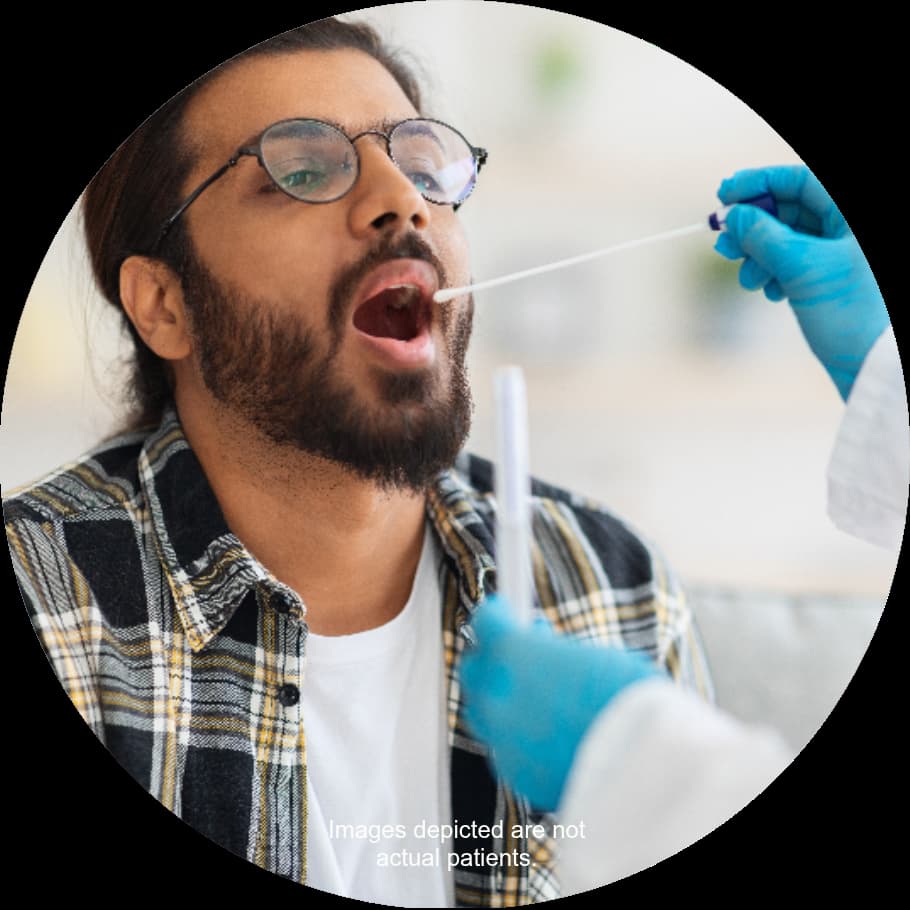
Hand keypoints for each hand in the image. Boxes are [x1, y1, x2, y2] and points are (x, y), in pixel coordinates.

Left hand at [460, 595, 661, 811]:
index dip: (497, 614)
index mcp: (512, 651)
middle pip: (474, 669)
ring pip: (481, 712)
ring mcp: (501, 737)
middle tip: (522, 654)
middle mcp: (496, 693)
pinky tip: (544, 733)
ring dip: (499, 699)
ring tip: (534, 696)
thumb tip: (546, 657)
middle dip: (492, 658)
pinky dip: (516, 737)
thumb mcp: (592, 656)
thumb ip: (552, 655)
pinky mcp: (515, 774)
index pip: (486, 621)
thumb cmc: (629, 699)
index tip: (506, 612)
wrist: (643, 763)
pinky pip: (503, 748)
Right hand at [714, 165, 888, 400]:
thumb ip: (764, 236)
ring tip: (749, 280)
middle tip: (723, 246)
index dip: (759, 183)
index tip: (723, 195)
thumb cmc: (855, 313)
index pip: (800, 180)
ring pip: (787, 239)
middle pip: (790, 209)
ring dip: (758, 255)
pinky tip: (769, 292)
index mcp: (852, 215)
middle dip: (753, 227)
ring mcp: (841, 254)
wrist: (877, 366)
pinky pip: (793, 263)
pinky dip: (773, 273)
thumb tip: (733, 215)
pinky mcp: (831, 279)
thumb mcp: (804, 268)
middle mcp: (849, 229)